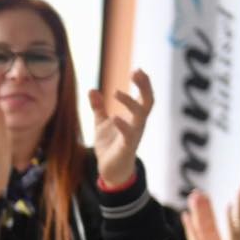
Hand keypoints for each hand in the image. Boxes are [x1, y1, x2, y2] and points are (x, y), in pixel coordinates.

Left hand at [90, 69, 153, 187]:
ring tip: (116, 92)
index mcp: (134, 117)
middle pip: (148, 103)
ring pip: (140, 117)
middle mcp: (138, 124)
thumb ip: (98, 107)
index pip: (144, 97)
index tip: (138, 69)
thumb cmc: (110, 145)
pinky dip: (123, 126)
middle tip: (137, 72)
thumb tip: (91, 89)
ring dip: (130, 103)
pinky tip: (115, 117)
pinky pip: (129, 135)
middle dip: (145, 87)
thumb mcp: (101, 123)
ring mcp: (134, 136)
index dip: (143, 83)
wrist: (110, 170)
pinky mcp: (126, 148)